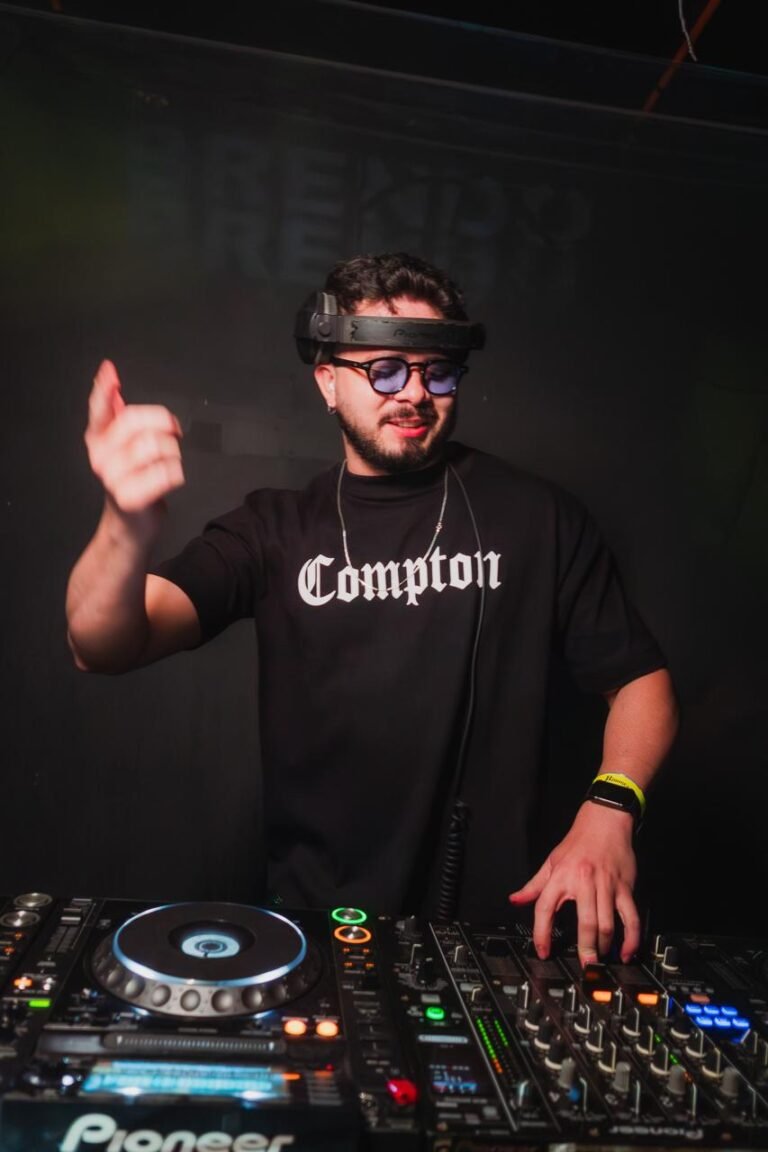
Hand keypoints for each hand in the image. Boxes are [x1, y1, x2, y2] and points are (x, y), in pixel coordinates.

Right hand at [85, 360, 183, 526]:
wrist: (130, 525)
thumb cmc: (132, 481)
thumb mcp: (122, 446)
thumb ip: (115, 413)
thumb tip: (110, 379)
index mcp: (98, 441)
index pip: (98, 410)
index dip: (103, 389)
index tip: (110, 372)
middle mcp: (101, 457)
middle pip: (135, 421)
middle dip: (164, 423)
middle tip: (173, 431)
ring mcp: (112, 478)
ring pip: (155, 446)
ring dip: (173, 452)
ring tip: (168, 462)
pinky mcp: (129, 498)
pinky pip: (165, 473)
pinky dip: (175, 474)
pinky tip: (169, 479)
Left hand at [508, 802, 638, 964]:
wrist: (604, 821)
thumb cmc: (578, 842)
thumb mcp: (551, 861)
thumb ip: (534, 885)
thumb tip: (516, 900)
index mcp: (561, 876)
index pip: (545, 908)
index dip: (541, 933)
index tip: (543, 951)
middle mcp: (584, 882)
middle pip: (585, 923)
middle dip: (586, 949)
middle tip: (585, 967)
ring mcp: (607, 886)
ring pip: (607, 923)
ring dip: (605, 946)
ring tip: (600, 962)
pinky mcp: (625, 888)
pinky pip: (630, 917)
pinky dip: (631, 938)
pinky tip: (626, 952)